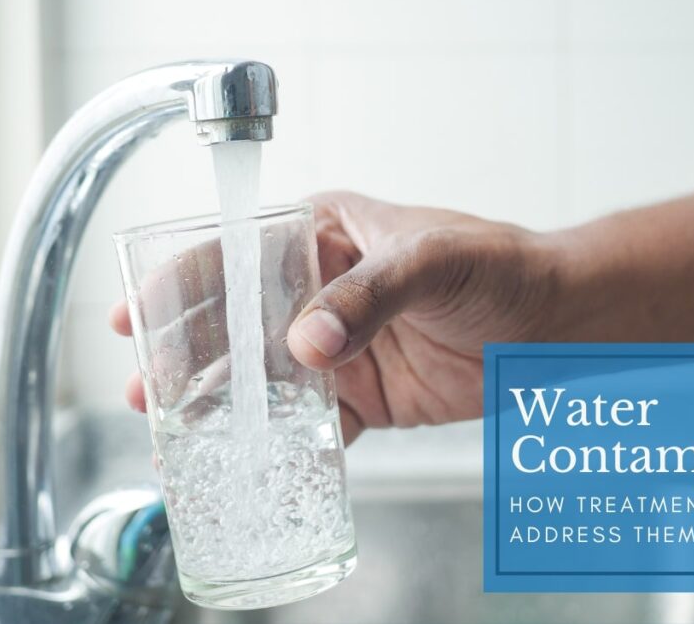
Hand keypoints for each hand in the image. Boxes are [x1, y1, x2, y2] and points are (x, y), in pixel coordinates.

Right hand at [110, 191, 560, 443]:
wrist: (556, 324)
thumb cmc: (499, 266)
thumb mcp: (432, 261)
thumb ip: (369, 295)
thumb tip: (307, 343)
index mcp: (325, 235)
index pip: (239, 253)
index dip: (181, 284)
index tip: (137, 317)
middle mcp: (320, 288)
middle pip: (237, 321)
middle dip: (187, 353)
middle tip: (146, 391)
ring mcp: (339, 344)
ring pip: (264, 376)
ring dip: (221, 402)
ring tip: (175, 432)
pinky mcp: (364, 395)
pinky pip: (311, 421)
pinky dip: (281, 441)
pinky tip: (247, 458)